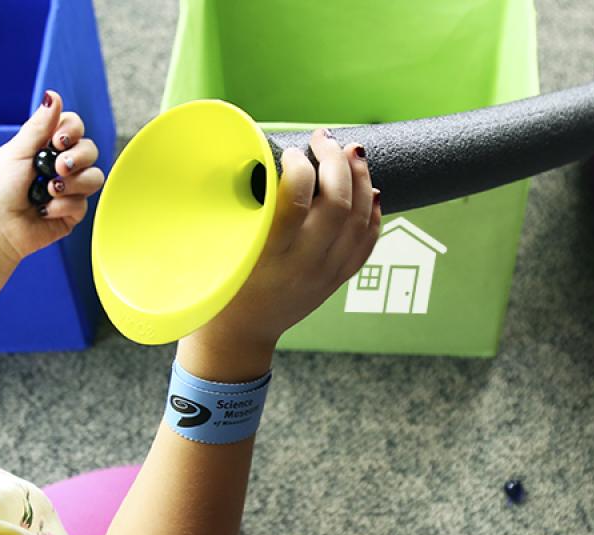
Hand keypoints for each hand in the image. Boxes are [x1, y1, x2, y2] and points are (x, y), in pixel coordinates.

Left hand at [0, 90, 104, 265]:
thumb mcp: (16, 152)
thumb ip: (39, 126)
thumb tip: (53, 95)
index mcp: (44, 147)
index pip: (74, 127)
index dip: (72, 131)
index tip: (58, 140)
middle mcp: (58, 166)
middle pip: (90, 149)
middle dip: (77, 157)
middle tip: (57, 167)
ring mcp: (68, 189)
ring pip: (94, 176)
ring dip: (73, 183)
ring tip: (49, 190)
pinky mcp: (72, 213)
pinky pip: (84, 204)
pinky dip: (63, 205)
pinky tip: (45, 209)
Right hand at [179, 128, 381, 380]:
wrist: (238, 336)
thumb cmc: (220, 286)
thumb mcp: (222, 248)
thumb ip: (242, 209)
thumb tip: (262, 156)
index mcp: (270, 254)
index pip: (299, 198)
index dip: (301, 166)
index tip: (291, 151)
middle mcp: (304, 265)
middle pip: (338, 204)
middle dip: (336, 161)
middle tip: (324, 138)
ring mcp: (326, 274)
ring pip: (360, 220)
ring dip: (360, 180)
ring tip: (352, 153)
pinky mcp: (337, 281)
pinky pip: (367, 244)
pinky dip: (373, 214)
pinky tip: (371, 191)